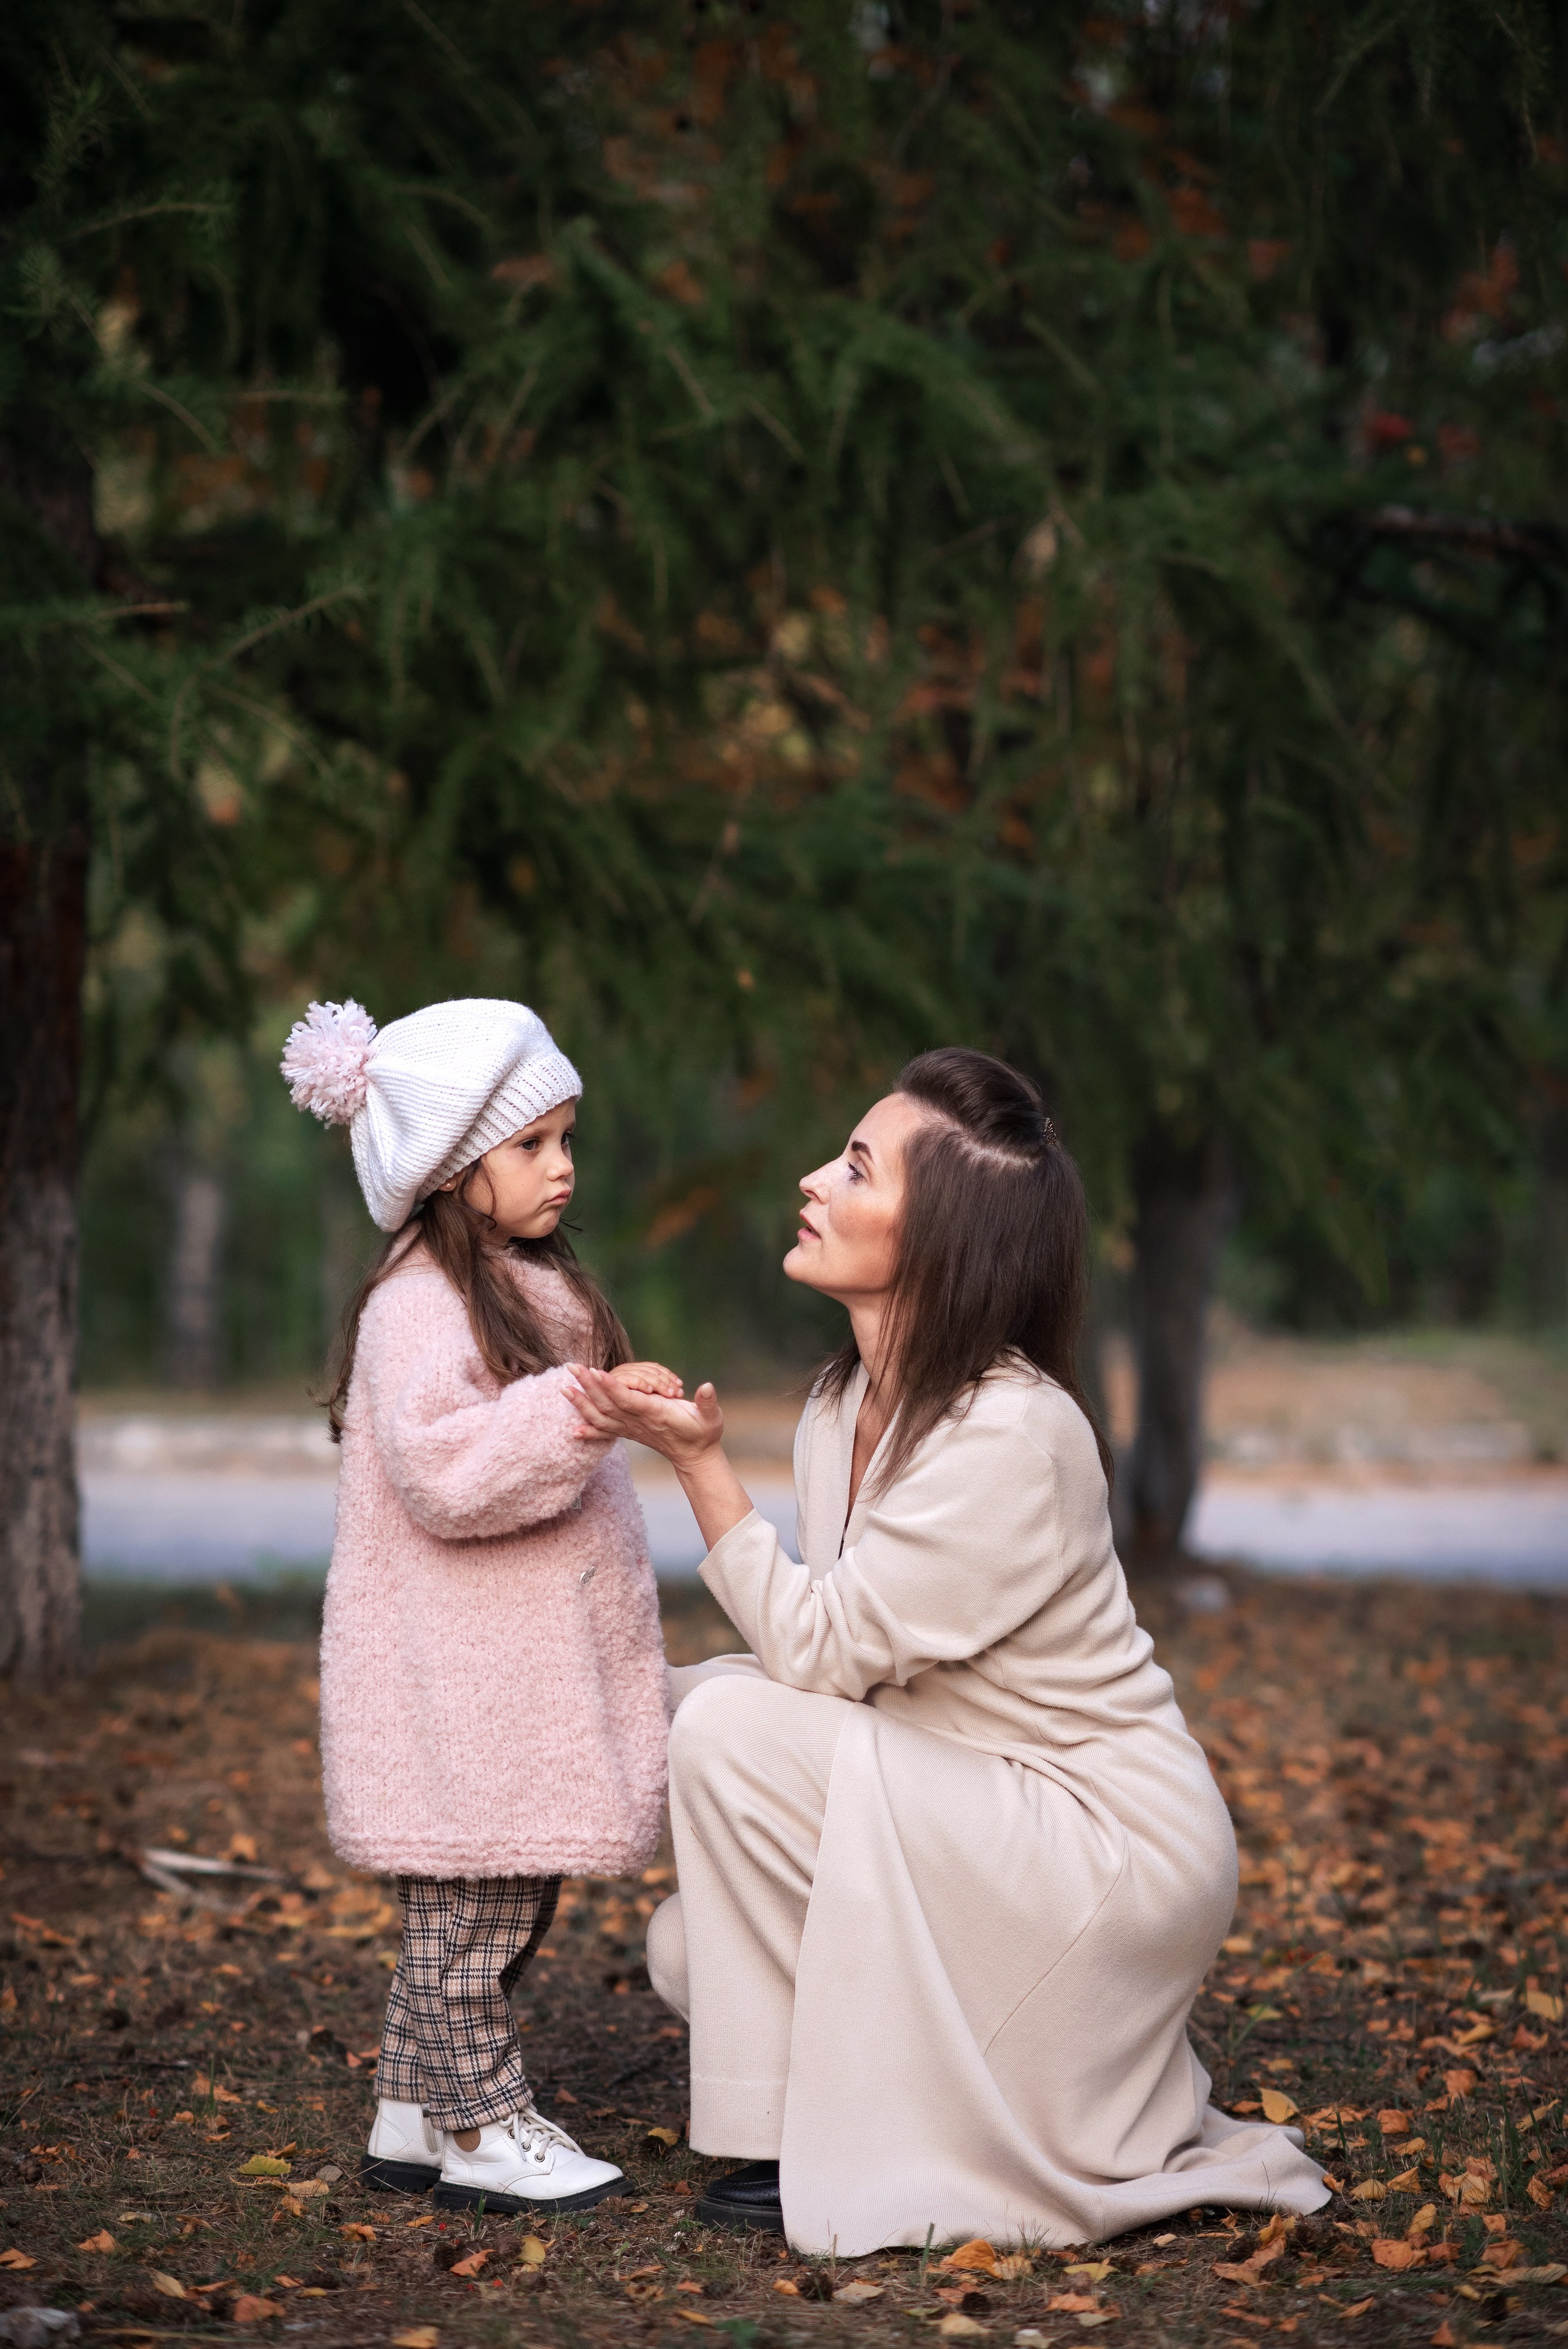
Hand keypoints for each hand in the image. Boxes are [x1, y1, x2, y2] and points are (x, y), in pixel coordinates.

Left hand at [565, 1364, 723, 1470]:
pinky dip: (588, 1430)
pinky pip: (605, 1431)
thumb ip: (708, 1403)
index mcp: (656, 1414)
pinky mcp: (629, 1433)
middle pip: (608, 1404)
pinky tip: (572, 1430)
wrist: (695, 1455)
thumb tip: (707, 1387)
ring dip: (581, 1403)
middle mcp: (638, 1422)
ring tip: (564, 1388)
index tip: (596, 1372)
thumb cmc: (703, 1432)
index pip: (629, 1400)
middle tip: (572, 1367)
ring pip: (601, 1416)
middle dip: (589, 1386)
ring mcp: (631, 1429)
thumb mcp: (711, 1417)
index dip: (612, 1387)